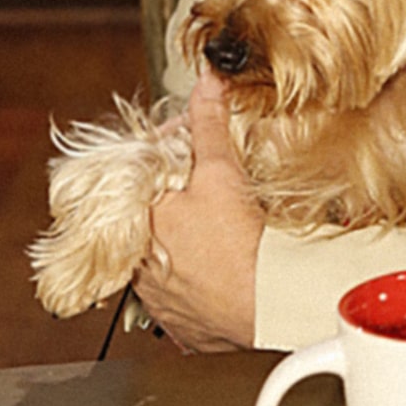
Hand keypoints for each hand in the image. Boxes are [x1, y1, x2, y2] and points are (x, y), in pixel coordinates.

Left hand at [134, 68, 263, 351]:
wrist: (267, 304)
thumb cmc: (238, 245)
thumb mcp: (220, 171)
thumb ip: (208, 124)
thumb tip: (207, 84)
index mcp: (137, 222)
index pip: (141, 172)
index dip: (171, 149)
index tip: (195, 142)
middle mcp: (138, 264)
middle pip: (151, 212)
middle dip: (178, 190)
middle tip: (210, 179)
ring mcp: (157, 298)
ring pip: (164, 252)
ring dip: (185, 234)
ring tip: (219, 222)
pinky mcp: (180, 321)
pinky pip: (181, 289)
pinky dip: (197, 271)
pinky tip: (221, 259)